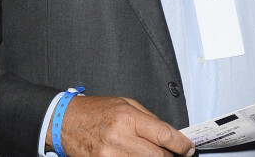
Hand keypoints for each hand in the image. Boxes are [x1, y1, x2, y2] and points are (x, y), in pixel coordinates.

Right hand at [47, 95, 194, 156]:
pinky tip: (136, 156)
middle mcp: (120, 137)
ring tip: (150, 153)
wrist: (66, 122)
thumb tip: (170, 135)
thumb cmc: (95, 111)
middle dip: (168, 155)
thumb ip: (147, 118)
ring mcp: (112, 156)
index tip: (188, 147)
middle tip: (170, 152)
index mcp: (126, 117)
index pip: (164, 135)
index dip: (182, 144)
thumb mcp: (123, 103)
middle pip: (160, 156)